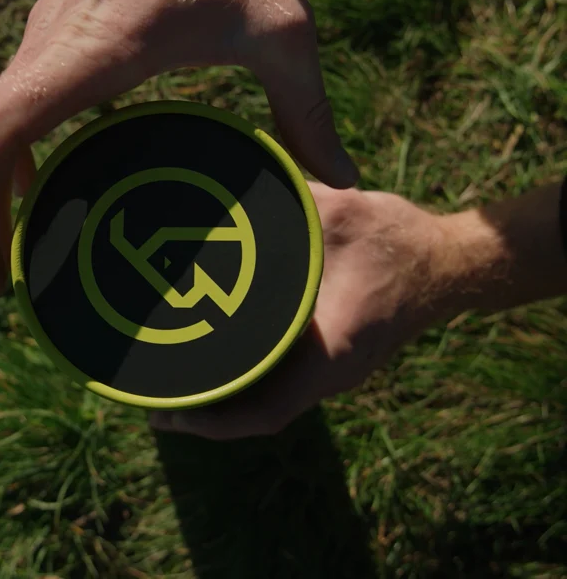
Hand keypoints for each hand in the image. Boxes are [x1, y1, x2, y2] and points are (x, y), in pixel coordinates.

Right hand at [0, 0, 359, 299]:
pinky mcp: (58, 30)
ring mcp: (48, 32)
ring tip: (14, 253)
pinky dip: (11, 155)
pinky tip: (44, 191)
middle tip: (1, 287)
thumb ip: (307, 113)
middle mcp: (54, 40)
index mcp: (97, 49)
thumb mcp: (282, 32)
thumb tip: (341, 186)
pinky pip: (11, 101)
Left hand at [149, 181, 445, 439]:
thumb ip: (292, 203)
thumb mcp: (346, 213)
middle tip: (153, 396)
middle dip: (204, 412)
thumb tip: (236, 179)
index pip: (265, 410)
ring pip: (267, 398)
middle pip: (256, 409)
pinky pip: (279, 379)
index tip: (165, 416)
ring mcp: (332, 372)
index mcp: (331, 354)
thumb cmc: (402, 242)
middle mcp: (330, 375)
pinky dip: (245, 376)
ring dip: (223, 395)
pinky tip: (216, 354)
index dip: (211, 421)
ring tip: (173, 379)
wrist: (449, 264)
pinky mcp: (331, 358)